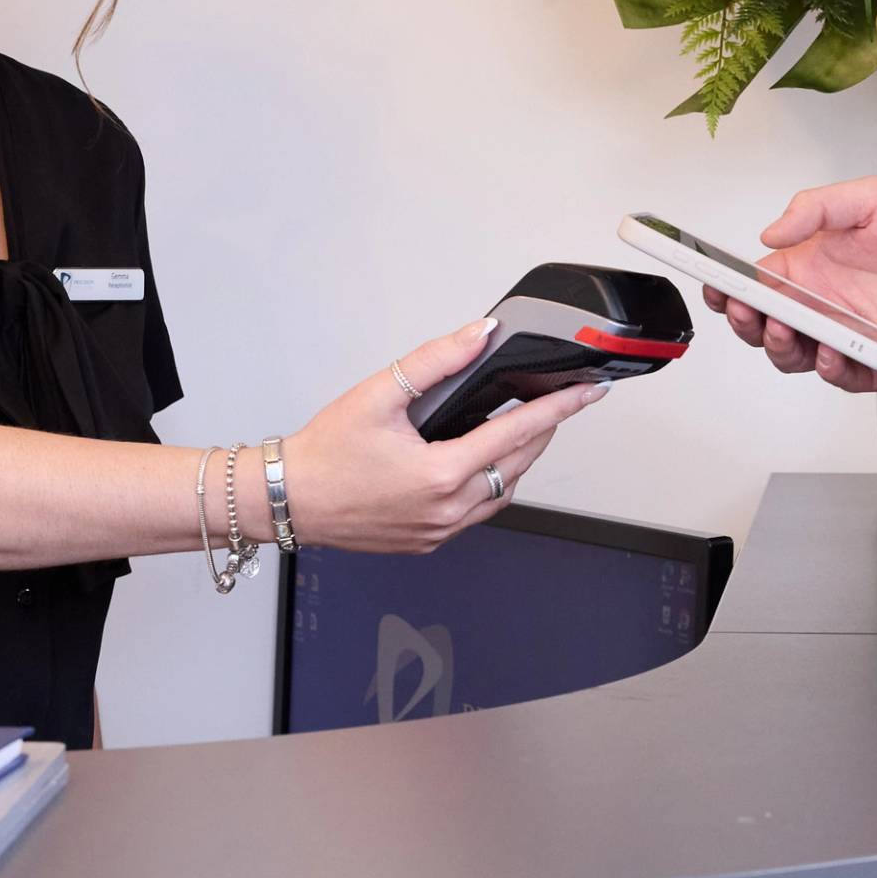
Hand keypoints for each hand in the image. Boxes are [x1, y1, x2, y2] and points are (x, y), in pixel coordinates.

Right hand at [275, 320, 605, 553]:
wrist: (288, 499)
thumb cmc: (325, 453)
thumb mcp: (379, 394)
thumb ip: (435, 361)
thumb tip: (479, 336)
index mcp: (441, 474)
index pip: (519, 433)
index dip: (560, 408)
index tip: (589, 392)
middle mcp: (447, 509)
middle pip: (519, 466)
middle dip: (543, 432)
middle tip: (556, 403)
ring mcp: (439, 530)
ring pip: (502, 493)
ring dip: (518, 461)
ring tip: (521, 429)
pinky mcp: (427, 541)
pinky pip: (477, 512)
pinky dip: (490, 485)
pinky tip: (481, 463)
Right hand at [709, 177, 876, 395]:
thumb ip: (819, 209)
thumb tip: (770, 233)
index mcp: (820, 264)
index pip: (762, 281)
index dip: (733, 286)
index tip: (716, 285)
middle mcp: (830, 303)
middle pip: (768, 324)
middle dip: (748, 322)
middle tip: (749, 312)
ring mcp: (853, 336)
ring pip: (796, 355)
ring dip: (781, 347)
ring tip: (787, 329)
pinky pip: (841, 377)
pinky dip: (827, 369)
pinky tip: (828, 351)